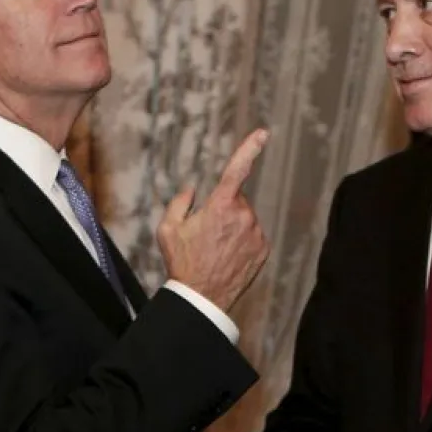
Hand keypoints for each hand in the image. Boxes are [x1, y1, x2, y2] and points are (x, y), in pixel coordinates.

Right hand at [158, 128, 270, 310]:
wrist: (202, 297)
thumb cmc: (182, 262)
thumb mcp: (168, 228)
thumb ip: (180, 202)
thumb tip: (193, 190)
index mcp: (220, 205)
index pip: (237, 170)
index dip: (250, 148)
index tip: (262, 133)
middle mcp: (243, 216)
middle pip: (235, 201)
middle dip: (223, 210)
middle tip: (206, 235)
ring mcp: (256, 233)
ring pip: (245, 219)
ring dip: (233, 228)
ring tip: (216, 250)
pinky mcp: (263, 249)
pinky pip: (253, 236)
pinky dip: (242, 242)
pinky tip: (228, 257)